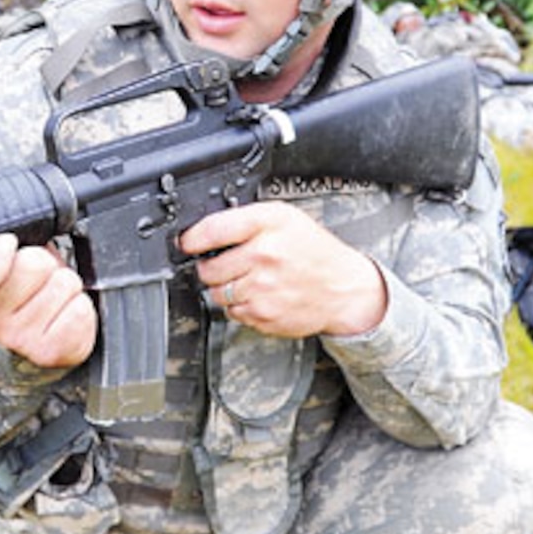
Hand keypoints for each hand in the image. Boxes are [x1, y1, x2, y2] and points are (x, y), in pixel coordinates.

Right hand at [0, 233, 96, 368]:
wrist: (27, 340)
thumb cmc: (14, 286)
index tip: (7, 243)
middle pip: (34, 264)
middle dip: (44, 260)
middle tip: (37, 274)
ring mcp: (18, 340)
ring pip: (63, 284)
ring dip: (63, 283)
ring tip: (50, 293)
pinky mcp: (49, 353)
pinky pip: (79, 311)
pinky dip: (79, 306)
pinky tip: (62, 312)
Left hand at [180, 201, 387, 338]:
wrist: (345, 289)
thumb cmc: (314, 251)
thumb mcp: (286, 218)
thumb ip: (247, 220)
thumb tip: (205, 231)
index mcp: (269, 225)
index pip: (213, 229)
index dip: (193, 238)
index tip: (187, 243)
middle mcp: (265, 255)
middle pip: (209, 267)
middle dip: (211, 267)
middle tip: (228, 264)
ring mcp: (263, 288)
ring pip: (217, 293)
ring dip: (225, 288)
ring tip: (250, 280)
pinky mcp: (264, 314)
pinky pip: (232, 312)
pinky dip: (240, 306)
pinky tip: (260, 295)